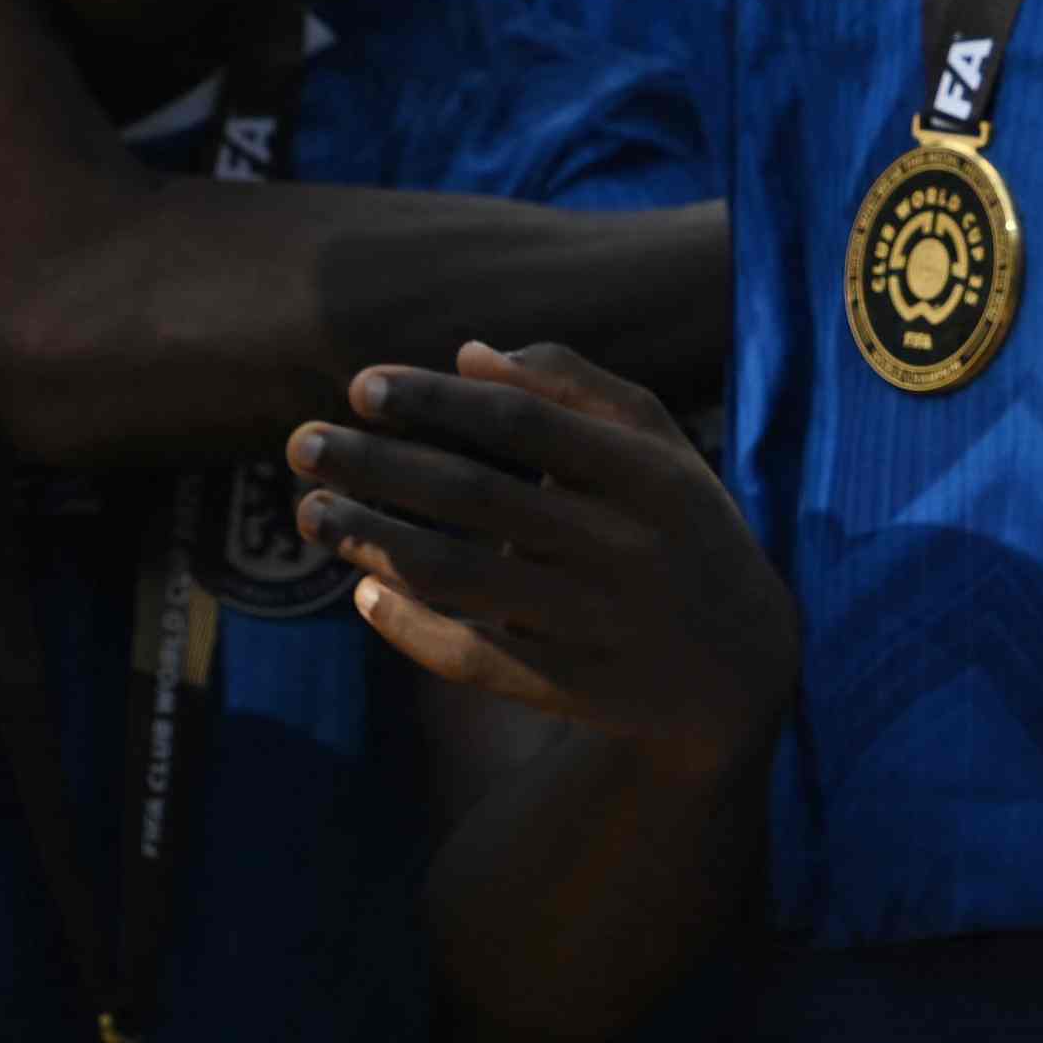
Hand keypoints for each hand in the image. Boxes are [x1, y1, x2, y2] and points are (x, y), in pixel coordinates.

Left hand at [297, 339, 795, 758]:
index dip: (436, 402)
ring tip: (311, 513)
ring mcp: (596, 624)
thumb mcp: (656, 445)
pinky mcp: (571, 689)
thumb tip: (467, 353)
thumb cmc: (681, 526)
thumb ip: (575, 386)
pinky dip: (411, 627)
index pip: (522, 424)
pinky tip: (363, 589)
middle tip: (301, 443)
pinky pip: (473, 658)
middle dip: (379, 465)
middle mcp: (622, 547)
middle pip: (476, 496)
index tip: (361, 386)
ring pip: (462, 579)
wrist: (742, 665)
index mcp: (646, 473)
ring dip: (373, 540)